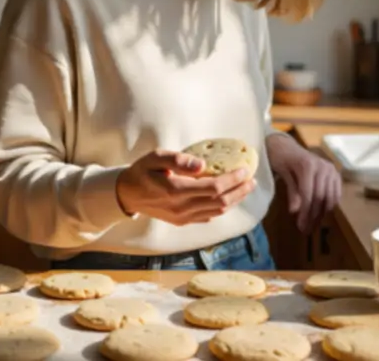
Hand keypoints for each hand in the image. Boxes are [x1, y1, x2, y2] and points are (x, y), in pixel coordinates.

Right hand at [114, 149, 256, 225]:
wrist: (127, 195)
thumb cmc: (142, 171)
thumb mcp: (155, 157)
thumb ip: (178, 160)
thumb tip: (202, 165)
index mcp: (175, 190)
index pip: (213, 187)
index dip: (232, 180)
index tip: (244, 170)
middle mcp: (181, 207)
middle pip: (220, 201)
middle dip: (239, 191)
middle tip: (252, 180)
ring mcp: (182, 217)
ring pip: (217, 211)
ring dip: (235, 200)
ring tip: (246, 188)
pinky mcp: (182, 221)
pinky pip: (208, 216)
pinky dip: (223, 208)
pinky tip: (229, 198)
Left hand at [266, 133, 341, 233]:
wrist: (287, 147)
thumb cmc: (281, 160)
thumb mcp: (282, 174)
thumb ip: (291, 191)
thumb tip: (295, 211)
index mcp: (307, 165)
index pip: (309, 194)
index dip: (305, 212)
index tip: (301, 226)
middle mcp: (323, 167)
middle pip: (320, 198)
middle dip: (313, 216)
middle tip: (306, 229)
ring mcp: (331, 169)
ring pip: (330, 197)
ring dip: (322, 213)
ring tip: (313, 224)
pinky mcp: (335, 173)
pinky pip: (336, 193)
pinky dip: (330, 204)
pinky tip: (322, 213)